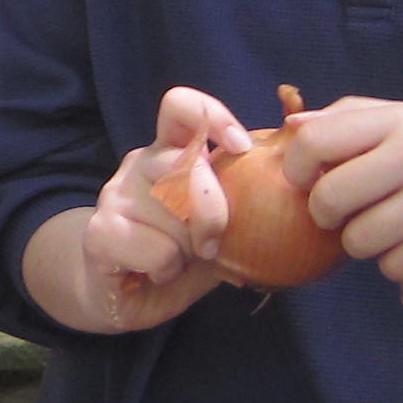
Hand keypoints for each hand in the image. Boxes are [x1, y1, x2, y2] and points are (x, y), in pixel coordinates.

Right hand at [80, 87, 255, 330]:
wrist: (118, 296)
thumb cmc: (177, 256)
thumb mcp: (219, 228)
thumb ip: (245, 204)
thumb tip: (303, 194)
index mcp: (169, 152)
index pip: (180, 106)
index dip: (213, 116)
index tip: (241, 147)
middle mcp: (140, 164)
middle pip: (185, 162)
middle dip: (212, 210)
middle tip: (211, 244)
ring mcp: (115, 195)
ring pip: (173, 211)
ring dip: (189, 248)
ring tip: (178, 260)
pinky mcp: (100, 232)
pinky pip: (158, 249)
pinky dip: (168, 269)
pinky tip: (155, 273)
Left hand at [281, 100, 402, 282]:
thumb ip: (349, 120)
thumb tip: (290, 125)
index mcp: (398, 118)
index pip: (315, 141)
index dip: (298, 170)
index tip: (309, 183)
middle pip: (329, 198)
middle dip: (329, 216)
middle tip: (350, 214)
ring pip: (360, 240)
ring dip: (367, 244)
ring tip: (394, 228)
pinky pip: (395, 266)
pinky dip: (399, 264)